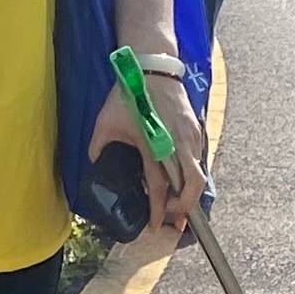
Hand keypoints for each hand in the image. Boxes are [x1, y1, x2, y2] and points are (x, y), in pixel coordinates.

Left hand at [97, 75, 209, 236]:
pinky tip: (182, 178)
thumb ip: (99, 147)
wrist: (154, 68)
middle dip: (184, 208)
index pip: (159, 186)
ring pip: (198, 174)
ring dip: (190, 192)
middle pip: (191, 185)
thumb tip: (96, 164)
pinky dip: (192, 173)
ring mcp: (190, 136)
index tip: (155, 225)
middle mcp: (176, 143)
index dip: (158, 209)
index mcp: (152, 144)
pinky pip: (199, 159)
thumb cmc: (128, 94)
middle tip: (176, 221)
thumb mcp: (106, 122)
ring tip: (179, 204)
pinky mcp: (197, 129)